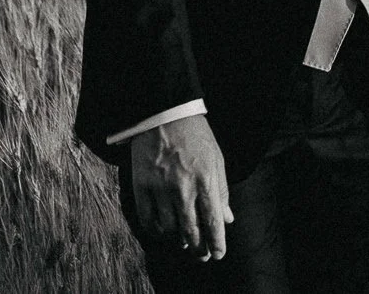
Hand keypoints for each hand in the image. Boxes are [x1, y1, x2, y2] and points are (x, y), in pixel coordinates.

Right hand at [130, 114, 234, 260]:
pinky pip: (147, 219)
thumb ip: (222, 190)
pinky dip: (156, 230)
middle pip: (191, 230)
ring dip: (178, 239)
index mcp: (206, 180)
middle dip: (199, 248)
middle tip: (201, 255)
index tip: (218, 254)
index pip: (213, 221)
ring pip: (169, 229)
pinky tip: (162, 231)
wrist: (164, 114)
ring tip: (184, 242)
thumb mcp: (216, 158)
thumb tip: (227, 218)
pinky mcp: (141, 186)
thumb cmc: (195, 135)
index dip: (216, 242)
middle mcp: (183, 188)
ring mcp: (160, 188)